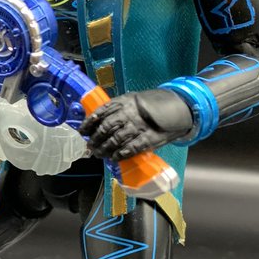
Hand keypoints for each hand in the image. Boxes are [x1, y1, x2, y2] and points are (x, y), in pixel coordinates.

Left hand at [79, 89, 193, 160]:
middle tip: (90, 146)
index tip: (82, 131)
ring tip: (99, 154)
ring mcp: (139, 126)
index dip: (89, 123)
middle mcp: (129, 113)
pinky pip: (131, 148)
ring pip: (116, 140)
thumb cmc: (148, 106)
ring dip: (105, 149)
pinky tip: (114, 157)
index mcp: (123, 102)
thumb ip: (116, 109)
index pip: (101, 112)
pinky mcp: (149, 138)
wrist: (175, 107)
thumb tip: (95, 120)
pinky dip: (120, 154)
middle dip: (95, 139)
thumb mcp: (132, 101)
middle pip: (106, 127)